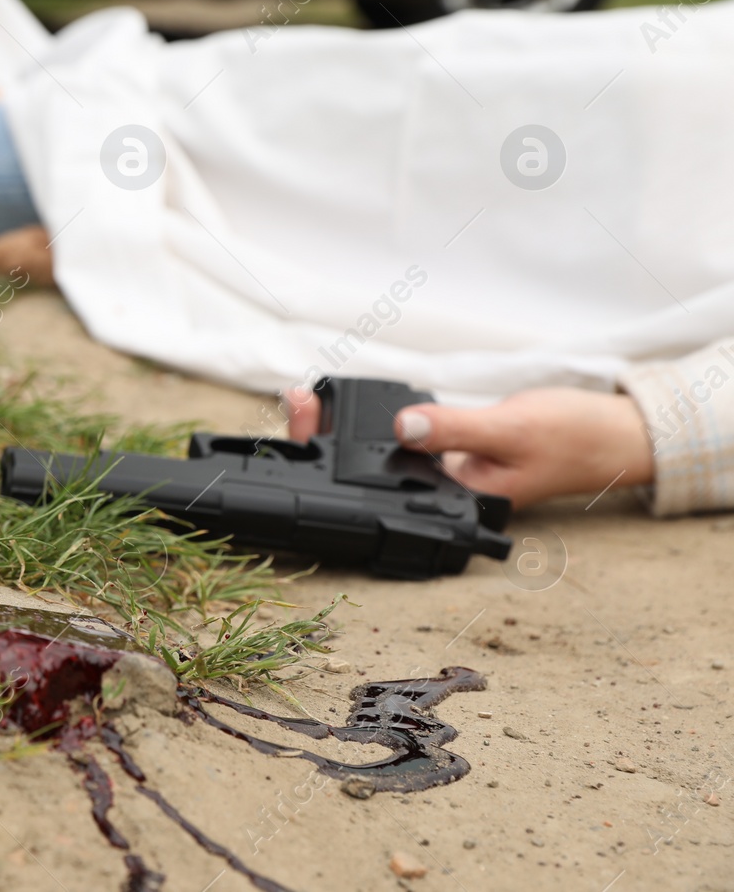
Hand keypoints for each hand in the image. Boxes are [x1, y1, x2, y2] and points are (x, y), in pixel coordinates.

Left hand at [283, 385, 654, 509]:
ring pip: (372, 456)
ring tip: (301, 400)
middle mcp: (437, 496)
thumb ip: (456, 430)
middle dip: (321, 439)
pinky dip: (368, 420)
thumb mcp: (510, 428)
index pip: (376, 494)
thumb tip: (404, 426)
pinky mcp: (443, 451)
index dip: (332, 464)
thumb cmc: (571, 438)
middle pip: (360, 474)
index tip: (304, 426)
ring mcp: (438, 474)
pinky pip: (394, 438)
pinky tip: (341, 402)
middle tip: (293, 400)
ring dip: (337, 429)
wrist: (613, 435)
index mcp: (451, 507)